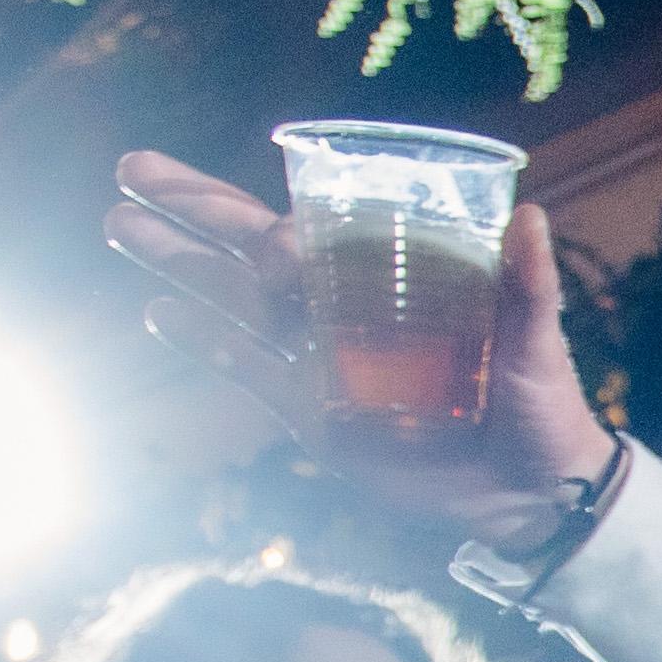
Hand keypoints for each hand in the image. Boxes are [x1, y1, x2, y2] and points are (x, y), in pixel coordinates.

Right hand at [103, 152, 617, 560]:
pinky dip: (203, 340)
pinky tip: (155, 311)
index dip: (277, 228)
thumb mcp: (536, 342)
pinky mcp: (310, 411)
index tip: (272, 248)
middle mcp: (346, 303)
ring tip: (118, 223)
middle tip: (130, 167)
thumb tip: (530, 219)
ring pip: (232, 296)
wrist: (531, 494)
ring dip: (178, 261)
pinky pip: (246, 367)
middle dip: (193, 206)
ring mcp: (321, 356)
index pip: (317, 228)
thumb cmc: (543, 405)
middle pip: (253, 245)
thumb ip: (526, 286)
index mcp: (395, 272)